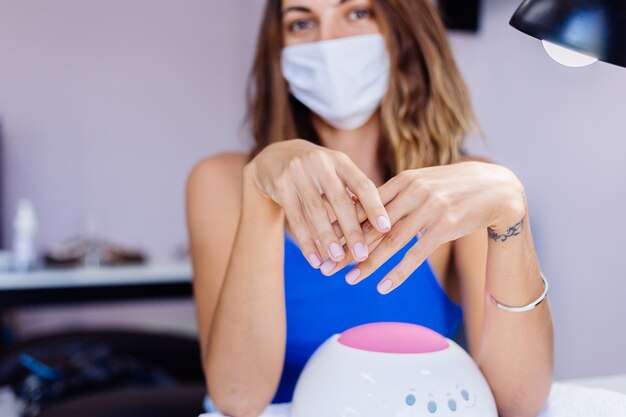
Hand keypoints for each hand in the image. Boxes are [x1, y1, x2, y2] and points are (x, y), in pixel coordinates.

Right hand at [246, 139, 391, 268]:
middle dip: (352, 230)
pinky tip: (315, 259)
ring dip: (328, 237)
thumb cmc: (316, 172)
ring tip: (338, 259)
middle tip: (363, 255)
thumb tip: (380, 223)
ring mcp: (298, 172)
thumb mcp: (335, 173)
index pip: (362, 184)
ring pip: (315, 210)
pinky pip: (295, 217)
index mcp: (340, 160)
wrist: (274, 157)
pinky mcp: (280, 184)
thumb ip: (354, 192)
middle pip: (339, 200)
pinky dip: (306, 241)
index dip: (375, 206)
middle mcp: (320, 163)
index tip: (386, 228)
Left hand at [322, 161, 526, 293]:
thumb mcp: (423, 183)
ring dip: (367, 262)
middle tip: (325, 266)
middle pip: (372, 225)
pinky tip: (382, 286)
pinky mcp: (445, 226)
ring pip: (390, 241)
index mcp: (403, 180)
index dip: (342, 225)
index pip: (365, 206)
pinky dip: (398, 272)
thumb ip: (397, 195)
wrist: (495, 188)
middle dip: (347, 247)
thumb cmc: (453, 187)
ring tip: (348, 278)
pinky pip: (416, 255)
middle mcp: (413, 192)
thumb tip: (366, 209)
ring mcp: (429, 209)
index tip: (321, 240)